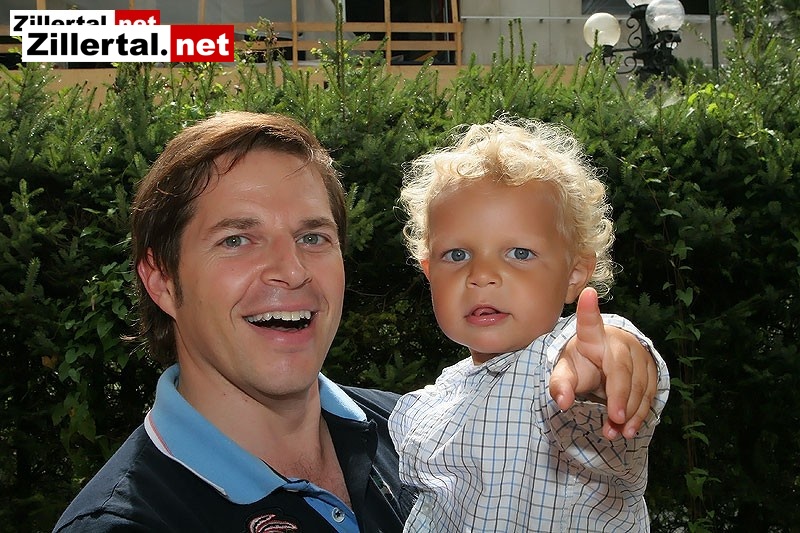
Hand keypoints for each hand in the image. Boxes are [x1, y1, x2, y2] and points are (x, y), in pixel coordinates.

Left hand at [550, 287, 657, 439]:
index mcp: (591, 336)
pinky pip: (649, 394)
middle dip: (620, 395)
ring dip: (630, 411)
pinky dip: (640, 414)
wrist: (605, 361)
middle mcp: (617, 341)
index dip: (588, 309)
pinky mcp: (651, 369)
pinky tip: (629, 429)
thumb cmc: (582, 363)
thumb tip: (562, 402)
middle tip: (615, 419)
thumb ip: (560, 384)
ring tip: (616, 433)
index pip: (589, 322)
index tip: (587, 294)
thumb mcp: (566, 371)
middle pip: (622, 368)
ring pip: (639, 385)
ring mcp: (638, 354)